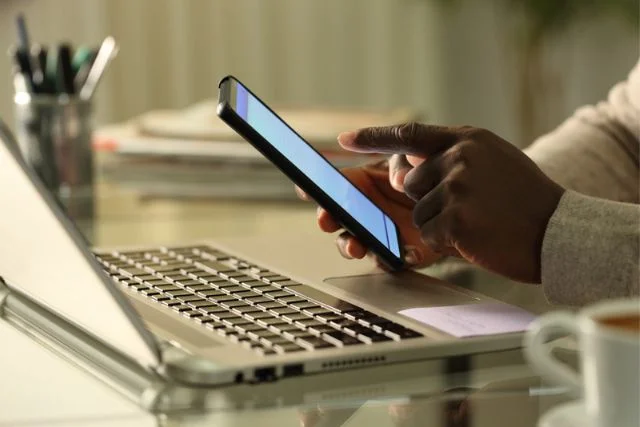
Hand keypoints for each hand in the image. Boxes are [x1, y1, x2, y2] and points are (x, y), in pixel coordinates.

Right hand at [295, 159, 442, 268]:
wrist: (471, 202)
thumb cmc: (441, 175)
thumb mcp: (419, 156)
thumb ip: (402, 160)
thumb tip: (398, 178)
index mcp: (368, 183)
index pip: (337, 185)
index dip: (319, 186)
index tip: (305, 189)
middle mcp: (370, 209)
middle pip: (339, 217)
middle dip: (329, 219)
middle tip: (327, 220)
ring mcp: (383, 233)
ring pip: (356, 242)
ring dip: (351, 245)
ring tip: (358, 246)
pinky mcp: (403, 253)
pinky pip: (390, 260)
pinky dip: (393, 259)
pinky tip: (404, 253)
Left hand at [338, 123, 564, 282]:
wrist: (560, 231)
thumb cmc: (523, 200)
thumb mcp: (492, 161)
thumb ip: (448, 159)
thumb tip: (399, 173)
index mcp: (467, 139)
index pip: (408, 134)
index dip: (373, 137)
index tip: (345, 140)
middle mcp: (459, 156)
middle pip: (408, 181)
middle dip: (424, 198)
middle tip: (465, 205)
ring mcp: (457, 186)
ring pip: (417, 210)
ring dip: (438, 222)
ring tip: (477, 220)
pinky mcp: (456, 218)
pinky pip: (428, 233)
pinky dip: (447, 241)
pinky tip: (477, 235)